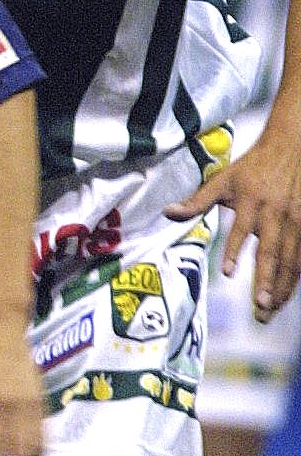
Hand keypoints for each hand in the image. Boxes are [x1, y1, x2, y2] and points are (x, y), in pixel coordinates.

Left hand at [166, 125, 300, 321]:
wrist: (292, 146)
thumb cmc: (253, 166)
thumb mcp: (223, 179)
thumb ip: (197, 200)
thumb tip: (167, 213)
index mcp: (250, 202)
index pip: (241, 229)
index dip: (234, 250)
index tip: (227, 272)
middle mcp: (275, 214)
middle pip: (271, 252)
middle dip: (265, 280)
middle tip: (258, 305)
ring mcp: (295, 221)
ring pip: (291, 261)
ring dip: (280, 287)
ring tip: (268, 309)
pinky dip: (295, 279)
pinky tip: (284, 297)